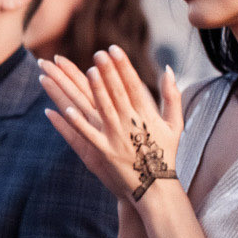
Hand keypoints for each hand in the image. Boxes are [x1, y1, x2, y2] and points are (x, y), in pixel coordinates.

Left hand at [39, 47, 183, 204]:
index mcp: (146, 115)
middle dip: (107, 72)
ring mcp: (116, 138)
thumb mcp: (175, 124)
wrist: (155, 188)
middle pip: (116, 92)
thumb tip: (169, 69)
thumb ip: (172, 96)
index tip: (114, 49)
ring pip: (101, 109)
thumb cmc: (165, 154)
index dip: (123, 66)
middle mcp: (130, 124)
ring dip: (94, 90)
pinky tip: (63, 110)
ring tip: (86, 72)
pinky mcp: (104, 152)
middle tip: (98, 53)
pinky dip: (76, 122)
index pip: (133, 85)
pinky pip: (87, 135)